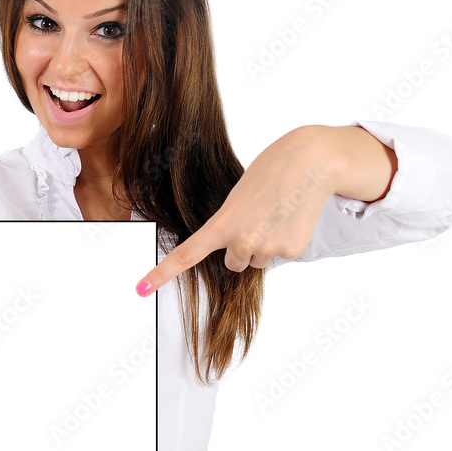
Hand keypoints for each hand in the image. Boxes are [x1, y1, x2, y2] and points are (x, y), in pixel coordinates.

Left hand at [135, 125, 385, 295]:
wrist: (310, 162)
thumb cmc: (271, 171)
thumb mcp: (237, 197)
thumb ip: (230, 225)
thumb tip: (238, 250)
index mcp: (222, 224)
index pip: (187, 254)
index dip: (162, 273)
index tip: (141, 288)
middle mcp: (243, 242)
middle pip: (234, 262)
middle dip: (242, 246)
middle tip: (257, 218)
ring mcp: (269, 249)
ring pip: (258, 261)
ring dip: (264, 244)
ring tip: (276, 214)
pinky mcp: (293, 251)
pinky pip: (281, 255)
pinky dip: (285, 241)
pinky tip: (292, 218)